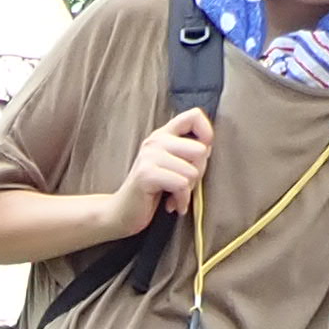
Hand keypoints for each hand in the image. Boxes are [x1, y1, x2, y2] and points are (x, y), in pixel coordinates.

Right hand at [121, 109, 214, 233]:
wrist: (121, 213)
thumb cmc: (150, 191)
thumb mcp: (170, 165)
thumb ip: (187, 152)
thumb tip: (207, 148)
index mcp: (163, 135)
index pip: (193, 116)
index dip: (206, 133)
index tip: (201, 155)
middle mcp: (156, 141)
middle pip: (200, 150)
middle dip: (198, 172)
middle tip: (185, 185)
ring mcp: (150, 156)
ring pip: (192, 171)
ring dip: (188, 190)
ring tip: (176, 196)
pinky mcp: (147, 174)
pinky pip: (181, 184)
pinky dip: (181, 200)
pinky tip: (172, 205)